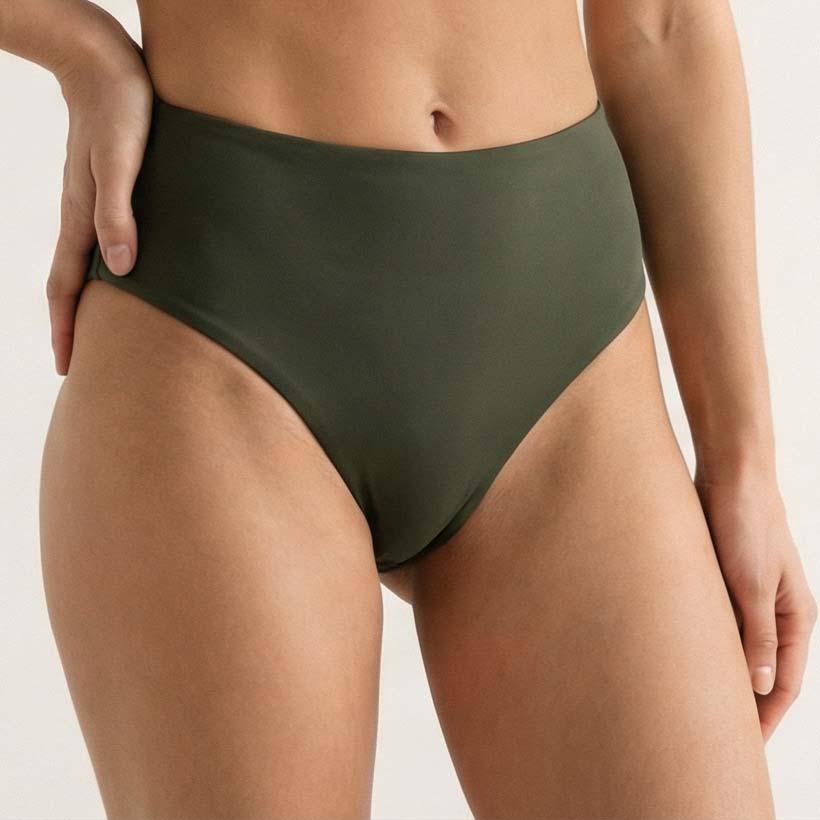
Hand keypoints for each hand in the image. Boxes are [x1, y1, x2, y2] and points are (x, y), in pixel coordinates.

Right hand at [47, 15, 152, 374]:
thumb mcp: (122, 162)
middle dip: (73, 326)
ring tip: (98, 331)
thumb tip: (121, 269)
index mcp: (82, 219)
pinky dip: (106, 271)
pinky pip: (102, 243)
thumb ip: (119, 213)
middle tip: (77, 364)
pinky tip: (121, 276)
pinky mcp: (110, 192)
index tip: (67, 366)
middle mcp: (84, 218)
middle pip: (72, 283)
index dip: (68, 328)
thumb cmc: (120, 109)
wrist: (104, 63)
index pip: (68, 287)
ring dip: (88, 302)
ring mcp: (94, 205)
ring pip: (87, 266)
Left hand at [695, 470, 817, 742]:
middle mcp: (774, 610)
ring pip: (736, 647)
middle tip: (714, 732)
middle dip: (742, 701)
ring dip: (721, 673)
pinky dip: (706, 643)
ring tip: (695, 703)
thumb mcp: (753, 584)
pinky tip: (683, 658)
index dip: (766, 716)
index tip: (743, 747)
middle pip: (761, 669)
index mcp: (794, 616)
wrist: (729, 474)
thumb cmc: (747, 525)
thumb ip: (757, 635)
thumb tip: (759, 687)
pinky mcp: (722, 579)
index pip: (783, 682)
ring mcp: (748, 595)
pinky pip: (718, 623)